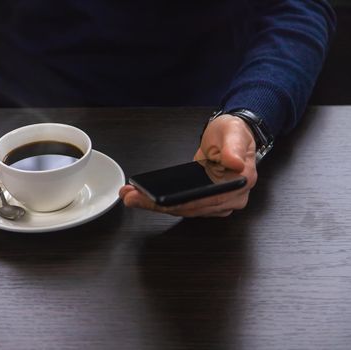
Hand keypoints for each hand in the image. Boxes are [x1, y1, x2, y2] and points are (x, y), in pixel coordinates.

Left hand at [120, 114, 257, 216]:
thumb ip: (234, 147)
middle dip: (159, 205)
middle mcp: (232, 198)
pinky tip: (143, 196)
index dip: (182, 203)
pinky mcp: (205, 201)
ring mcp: (218, 203)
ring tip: (132, 196)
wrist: (230, 136)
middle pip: (192, 208)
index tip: (158, 201)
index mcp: (241, 183)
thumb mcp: (233, 132)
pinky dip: (162, 203)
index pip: (208, 200)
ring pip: (184, 210)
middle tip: (133, 198)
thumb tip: (235, 163)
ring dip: (156, 206)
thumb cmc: (234, 133)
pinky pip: (182, 205)